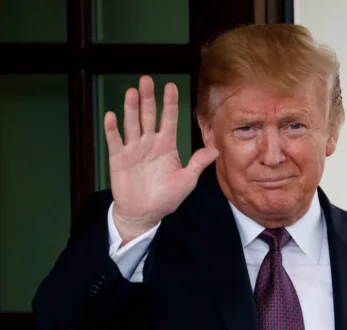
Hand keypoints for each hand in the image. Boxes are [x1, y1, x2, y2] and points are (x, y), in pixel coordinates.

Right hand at [104, 76, 217, 242]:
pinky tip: (111, 116)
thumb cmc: (166, 197)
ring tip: (132, 92)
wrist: (144, 213)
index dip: (170, 103)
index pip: (169, 119)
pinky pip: (115, 141)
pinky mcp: (118, 158)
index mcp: (167, 146)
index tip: (171, 86)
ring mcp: (133, 149)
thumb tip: (216, 150)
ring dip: (131, 108)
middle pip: (148, 116)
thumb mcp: (187, 181)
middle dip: (148, 98)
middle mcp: (149, 143)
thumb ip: (198, 163)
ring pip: (132, 124)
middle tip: (147, 79)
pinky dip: (112, 129)